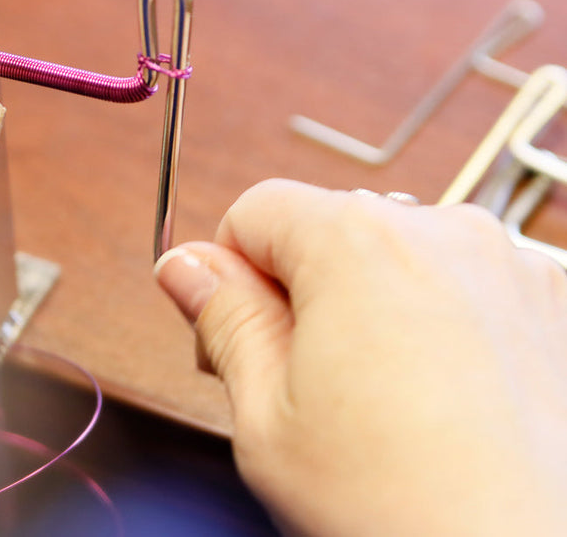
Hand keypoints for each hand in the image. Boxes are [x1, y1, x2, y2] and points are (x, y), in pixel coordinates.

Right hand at [154, 179, 566, 536]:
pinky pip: (463, 289)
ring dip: (370, 310)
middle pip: (330, 230)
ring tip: (375, 406)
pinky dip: (437, 326)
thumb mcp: (268, 419)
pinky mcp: (554, 309)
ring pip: (398, 259)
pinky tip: (435, 405)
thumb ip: (223, 321)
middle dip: (299, 294)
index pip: (257, 210)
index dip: (228, 274)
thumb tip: (187, 269)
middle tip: (298, 386)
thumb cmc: (406, 515)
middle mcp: (446, 233)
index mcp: (361, 244)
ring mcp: (512, 268)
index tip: (232, 334)